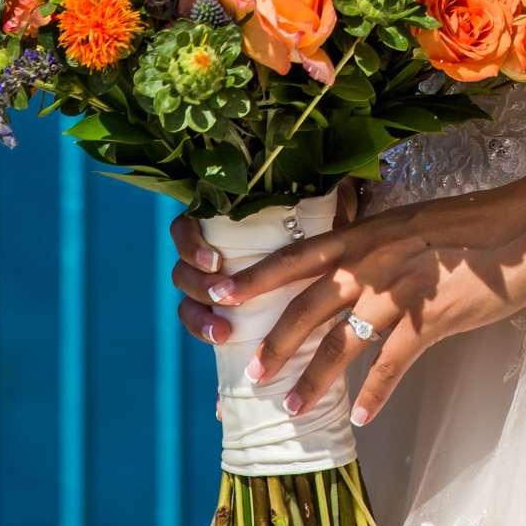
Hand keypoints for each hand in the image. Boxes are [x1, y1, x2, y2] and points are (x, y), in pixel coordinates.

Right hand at [170, 179, 361, 349]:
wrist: (321, 269)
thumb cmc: (320, 228)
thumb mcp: (318, 210)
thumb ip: (323, 197)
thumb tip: (342, 186)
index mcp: (222, 222)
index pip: (186, 226)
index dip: (190, 242)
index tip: (215, 260)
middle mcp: (209, 250)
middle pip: (182, 266)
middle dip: (195, 283)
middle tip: (218, 294)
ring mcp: (210, 282)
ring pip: (187, 297)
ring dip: (198, 316)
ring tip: (221, 331)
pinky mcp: (218, 307)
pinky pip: (198, 321)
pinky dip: (204, 331)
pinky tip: (221, 339)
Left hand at [199, 170, 525, 427]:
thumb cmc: (472, 226)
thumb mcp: (413, 224)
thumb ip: (378, 246)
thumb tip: (349, 271)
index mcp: (368, 233)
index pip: (298, 256)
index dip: (257, 277)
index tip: (218, 292)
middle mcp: (376, 259)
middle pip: (310, 305)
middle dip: (275, 342)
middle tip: (251, 374)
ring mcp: (403, 289)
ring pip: (343, 340)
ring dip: (315, 378)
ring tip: (294, 408)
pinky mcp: (433, 317)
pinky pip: (393, 363)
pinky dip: (374, 393)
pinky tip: (361, 417)